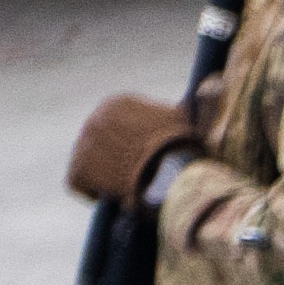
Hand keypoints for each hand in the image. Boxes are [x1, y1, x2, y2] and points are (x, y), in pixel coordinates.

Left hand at [66, 92, 199, 205]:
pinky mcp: (78, 172)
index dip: (132, 142)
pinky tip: (117, 195)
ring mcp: (82, 146)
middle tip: (135, 173)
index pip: (117, 123)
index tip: (146, 155)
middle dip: (115, 157)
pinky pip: (81, 183)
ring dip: (104, 174)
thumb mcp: (181, 117)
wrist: (170, 172)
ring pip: (90, 162)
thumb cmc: (180, 146)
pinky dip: (96, 191)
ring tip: (127, 186)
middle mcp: (93, 120)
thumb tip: (206, 90)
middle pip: (101, 142)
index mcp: (116, 103)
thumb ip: (176, 108)